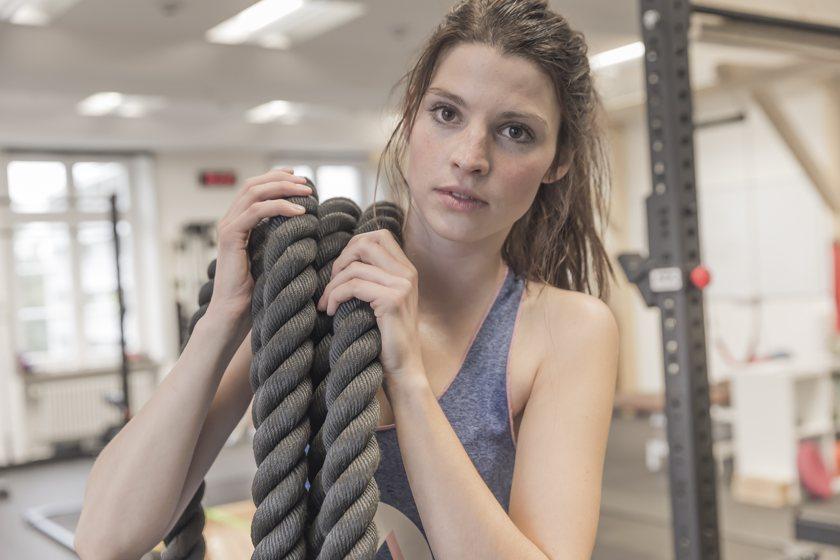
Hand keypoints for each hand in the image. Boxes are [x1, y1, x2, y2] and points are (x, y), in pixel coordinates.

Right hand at [208, 167, 312, 320]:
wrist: (234, 311)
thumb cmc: (256, 289)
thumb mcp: (272, 255)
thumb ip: (280, 236)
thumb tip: (305, 221)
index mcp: (238, 222)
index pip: (254, 188)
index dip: (275, 177)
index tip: (298, 177)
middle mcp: (229, 220)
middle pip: (253, 185)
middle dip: (281, 179)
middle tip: (306, 182)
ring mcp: (227, 227)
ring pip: (254, 193)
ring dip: (283, 189)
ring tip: (306, 193)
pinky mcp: (229, 237)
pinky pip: (255, 212)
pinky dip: (278, 207)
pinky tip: (298, 212)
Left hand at [316, 229, 424, 386]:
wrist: (403, 368)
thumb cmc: (386, 338)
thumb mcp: (382, 300)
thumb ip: (373, 277)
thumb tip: (343, 260)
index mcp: (407, 269)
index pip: (379, 236)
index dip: (353, 246)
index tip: (341, 271)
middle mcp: (408, 273)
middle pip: (365, 243)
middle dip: (341, 260)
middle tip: (331, 285)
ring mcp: (403, 285)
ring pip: (354, 267)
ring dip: (332, 285)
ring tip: (326, 303)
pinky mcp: (393, 300)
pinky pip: (353, 286)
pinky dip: (335, 296)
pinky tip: (331, 310)